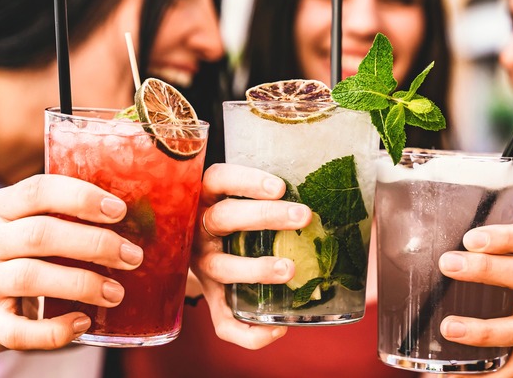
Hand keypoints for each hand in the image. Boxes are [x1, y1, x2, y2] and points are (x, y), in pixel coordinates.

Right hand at [0, 174, 142, 358]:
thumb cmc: (20, 254)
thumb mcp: (30, 223)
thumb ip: (68, 216)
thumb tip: (138, 218)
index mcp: (1, 207)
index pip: (38, 191)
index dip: (81, 198)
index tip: (119, 211)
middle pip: (40, 234)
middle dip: (94, 244)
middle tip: (132, 256)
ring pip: (30, 277)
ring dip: (81, 284)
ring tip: (116, 292)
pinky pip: (20, 330)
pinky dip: (54, 331)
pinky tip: (83, 322)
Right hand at [191, 163, 311, 348]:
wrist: (189, 246)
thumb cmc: (232, 214)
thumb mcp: (236, 196)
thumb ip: (267, 194)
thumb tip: (324, 194)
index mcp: (206, 197)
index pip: (219, 179)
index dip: (246, 181)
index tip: (280, 187)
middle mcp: (199, 230)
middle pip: (224, 218)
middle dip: (265, 216)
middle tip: (303, 216)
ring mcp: (202, 265)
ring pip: (221, 267)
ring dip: (256, 269)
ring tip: (289, 268)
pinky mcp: (210, 297)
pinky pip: (222, 322)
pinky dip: (248, 332)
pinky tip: (278, 329)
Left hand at [436, 223, 512, 376]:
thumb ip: (489, 249)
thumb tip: (424, 243)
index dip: (501, 237)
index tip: (468, 238)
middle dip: (484, 270)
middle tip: (446, 264)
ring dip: (482, 330)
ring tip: (447, 327)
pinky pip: (511, 368)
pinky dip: (483, 375)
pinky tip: (453, 374)